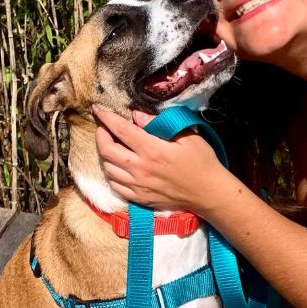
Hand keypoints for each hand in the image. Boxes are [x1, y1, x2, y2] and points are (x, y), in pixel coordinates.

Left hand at [92, 106, 231, 213]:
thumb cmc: (201, 161)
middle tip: (104, 127)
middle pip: (106, 150)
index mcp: (152, 150)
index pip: (120, 130)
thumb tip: (135, 115)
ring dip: (104, 154)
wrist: (208, 193)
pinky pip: (115, 186)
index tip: (98, 109)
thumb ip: (158, 124)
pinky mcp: (140, 198)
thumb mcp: (186, 135)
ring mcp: (138, 186)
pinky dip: (111, 173)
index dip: (106, 117)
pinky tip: (117, 166)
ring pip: (108, 169)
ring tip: (110, 145)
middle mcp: (140, 169)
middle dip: (100, 135)